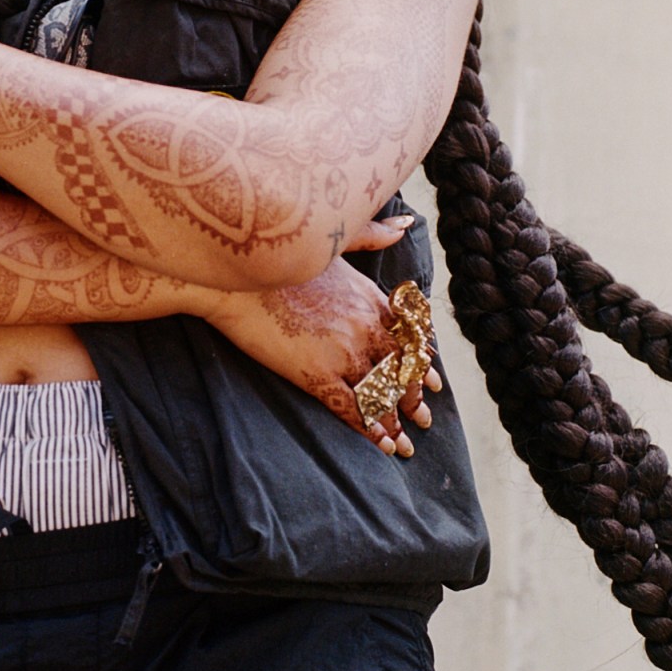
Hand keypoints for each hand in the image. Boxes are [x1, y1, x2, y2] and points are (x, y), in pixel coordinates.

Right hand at [198, 225, 442, 458]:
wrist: (237, 275)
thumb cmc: (279, 256)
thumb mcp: (333, 241)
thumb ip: (372, 235)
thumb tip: (406, 224)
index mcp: (370, 298)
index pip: (410, 337)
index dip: (422, 362)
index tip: (433, 380)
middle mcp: (365, 327)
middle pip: (402, 370)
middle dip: (414, 399)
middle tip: (423, 419)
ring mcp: (343, 353)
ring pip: (382, 395)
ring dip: (397, 423)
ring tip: (406, 444)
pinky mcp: (317, 375)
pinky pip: (354, 410)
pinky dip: (371, 431)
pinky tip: (382, 446)